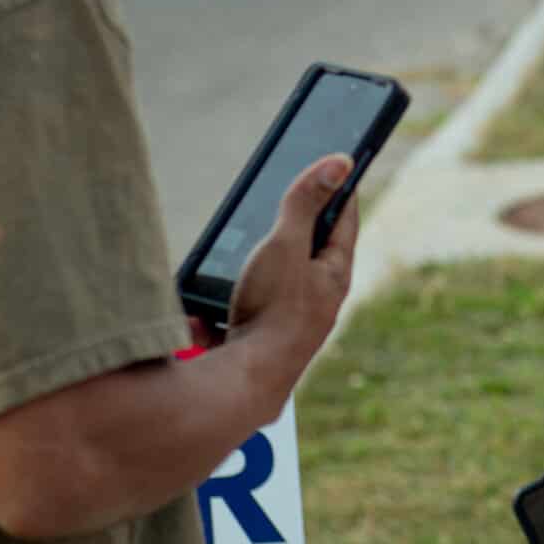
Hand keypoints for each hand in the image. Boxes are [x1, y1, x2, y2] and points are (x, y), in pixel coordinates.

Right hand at [226, 155, 359, 381]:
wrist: (243, 383)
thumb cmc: (273, 310)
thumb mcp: (286, 244)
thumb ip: (305, 201)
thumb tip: (341, 160)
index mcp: (333, 275)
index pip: (343, 219)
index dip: (339, 189)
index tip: (338, 165)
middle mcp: (316, 300)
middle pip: (304, 251)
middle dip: (288, 230)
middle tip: (275, 205)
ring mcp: (285, 323)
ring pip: (266, 283)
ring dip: (246, 271)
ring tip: (229, 259)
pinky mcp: (253, 341)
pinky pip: (234, 313)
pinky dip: (216, 307)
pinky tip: (200, 310)